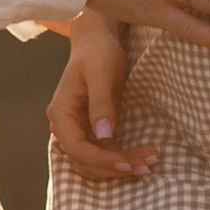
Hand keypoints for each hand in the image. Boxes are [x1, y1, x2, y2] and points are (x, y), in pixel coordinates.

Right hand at [48, 16, 155, 181]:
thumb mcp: (101, 73)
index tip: (128, 164)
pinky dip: (120, 158)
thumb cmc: (98, 52)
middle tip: (147, 165)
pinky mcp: (90, 130)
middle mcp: (64, 126)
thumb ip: (101, 104)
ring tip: (148, 163)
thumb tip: (103, 135)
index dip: (101, 161)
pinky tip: (142, 156)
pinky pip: (102, 153)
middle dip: (115, 167)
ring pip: (94, 162)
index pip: (76, 148)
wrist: (98, 42)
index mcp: (61, 112)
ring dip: (119, 167)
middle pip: (85, 161)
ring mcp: (76, 129)